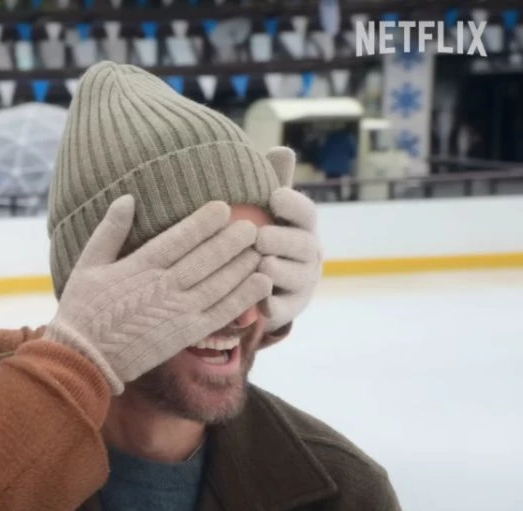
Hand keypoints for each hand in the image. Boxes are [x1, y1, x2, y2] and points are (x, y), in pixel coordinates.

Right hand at [44, 194, 272, 393]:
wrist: (83, 359)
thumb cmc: (82, 310)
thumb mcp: (88, 265)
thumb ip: (109, 231)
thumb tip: (127, 199)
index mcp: (139, 266)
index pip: (180, 238)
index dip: (204, 222)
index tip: (223, 208)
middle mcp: (163, 286)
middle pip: (207, 257)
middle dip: (233, 240)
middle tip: (253, 227)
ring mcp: (177, 311)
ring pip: (220, 282)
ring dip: (243, 264)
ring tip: (261, 250)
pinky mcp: (186, 334)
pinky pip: (222, 313)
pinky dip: (244, 297)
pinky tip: (261, 283)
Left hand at [256, 186, 321, 331]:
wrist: (270, 284)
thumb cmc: (266, 235)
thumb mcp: (269, 211)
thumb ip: (276, 182)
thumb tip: (282, 149)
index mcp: (303, 227)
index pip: (306, 212)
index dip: (294, 204)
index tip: (275, 196)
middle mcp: (308, 254)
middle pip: (300, 245)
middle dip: (281, 239)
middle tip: (260, 237)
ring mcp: (301, 283)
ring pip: (290, 275)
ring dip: (273, 270)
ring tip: (259, 264)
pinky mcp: (288, 308)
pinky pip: (279, 307)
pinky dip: (267, 304)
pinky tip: (255, 301)